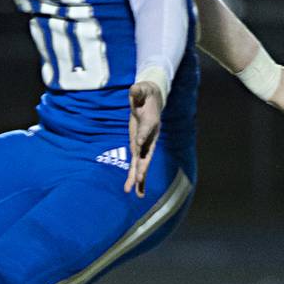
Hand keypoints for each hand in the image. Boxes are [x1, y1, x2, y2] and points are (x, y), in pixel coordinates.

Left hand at [126, 80, 163, 196]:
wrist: (151, 100)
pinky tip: (131, 189)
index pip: (147, 130)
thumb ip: (138, 91)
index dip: (143, 136)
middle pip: (147, 154)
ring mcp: (144, 144)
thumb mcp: (141, 90)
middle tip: (139, 178)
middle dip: (143, 167)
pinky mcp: (138, 147)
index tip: (139, 143)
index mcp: (151, 122)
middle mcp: (149, 137)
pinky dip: (134, 177)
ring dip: (139, 179)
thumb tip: (133, 89)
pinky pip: (136, 164)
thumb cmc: (145, 94)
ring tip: (138, 194)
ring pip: (142, 164)